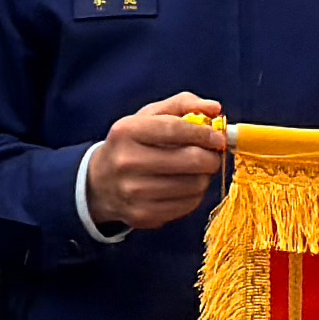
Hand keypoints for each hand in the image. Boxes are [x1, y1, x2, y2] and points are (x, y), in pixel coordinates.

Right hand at [83, 97, 233, 239]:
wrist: (100, 183)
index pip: (175, 129)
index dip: (204, 133)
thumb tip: (214, 108)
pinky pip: (188, 205)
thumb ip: (182, 104)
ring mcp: (133, 192)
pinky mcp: (143, 215)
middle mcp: (126, 162)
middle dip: (211, 157)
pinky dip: (194, 195)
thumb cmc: (132, 144)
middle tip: (211, 155)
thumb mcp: (149, 117)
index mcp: (126, 131)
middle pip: (191, 160)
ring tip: (196, 171)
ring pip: (194, 185)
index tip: (218, 138)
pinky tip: (185, 186)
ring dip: (204, 177)